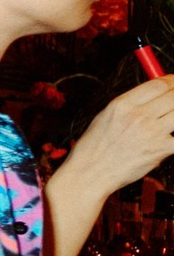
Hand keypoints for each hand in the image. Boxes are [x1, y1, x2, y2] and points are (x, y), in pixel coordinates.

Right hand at [58, 76, 173, 196]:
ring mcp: (151, 133)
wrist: (90, 174)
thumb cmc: (94, 147)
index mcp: (122, 104)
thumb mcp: (105, 116)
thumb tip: (154, 95)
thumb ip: (130, 104)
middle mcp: (137, 115)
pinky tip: (171, 139)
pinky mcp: (160, 150)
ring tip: (171, 120)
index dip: (172, 81)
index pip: (158, 84)